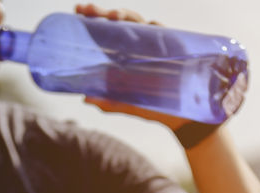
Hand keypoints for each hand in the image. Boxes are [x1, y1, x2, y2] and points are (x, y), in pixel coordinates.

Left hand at [72, 3, 186, 129]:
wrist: (181, 115)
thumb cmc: (153, 105)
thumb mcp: (128, 104)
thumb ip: (109, 102)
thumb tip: (86, 98)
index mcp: (124, 52)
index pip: (106, 29)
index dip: (93, 17)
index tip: (78, 10)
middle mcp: (138, 43)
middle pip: (120, 20)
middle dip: (104, 12)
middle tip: (89, 10)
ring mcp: (154, 42)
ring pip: (138, 20)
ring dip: (126, 15)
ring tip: (114, 17)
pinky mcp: (171, 47)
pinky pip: (163, 32)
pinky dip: (155, 27)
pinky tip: (148, 26)